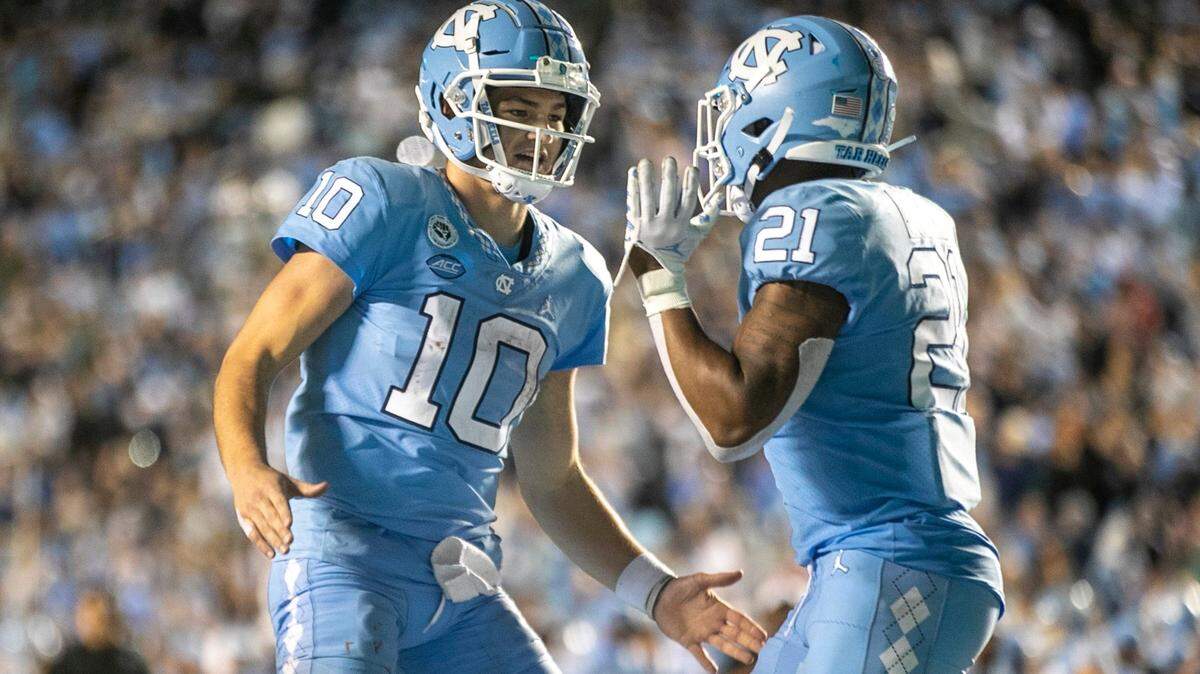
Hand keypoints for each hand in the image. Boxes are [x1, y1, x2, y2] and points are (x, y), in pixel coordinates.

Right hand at [228, 462, 326, 558]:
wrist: (244, 471)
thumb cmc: (272, 479)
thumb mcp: (288, 481)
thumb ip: (307, 488)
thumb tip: (327, 486)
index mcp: (272, 487)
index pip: (278, 502)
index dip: (283, 513)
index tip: (289, 525)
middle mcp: (259, 498)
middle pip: (270, 517)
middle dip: (279, 531)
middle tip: (289, 543)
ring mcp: (249, 508)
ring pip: (261, 527)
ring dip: (272, 540)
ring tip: (284, 551)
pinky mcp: (242, 517)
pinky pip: (252, 533)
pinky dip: (260, 544)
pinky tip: (271, 554)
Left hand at [616, 156, 721, 282]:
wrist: (656, 271)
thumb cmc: (679, 250)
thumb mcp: (696, 235)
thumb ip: (709, 217)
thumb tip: (720, 197)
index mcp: (682, 226)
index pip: (689, 200)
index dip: (691, 183)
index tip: (691, 168)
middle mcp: (666, 225)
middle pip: (669, 196)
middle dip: (669, 176)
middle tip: (669, 159)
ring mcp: (650, 226)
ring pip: (648, 197)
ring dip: (647, 178)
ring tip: (645, 162)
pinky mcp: (636, 227)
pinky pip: (634, 204)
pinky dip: (633, 188)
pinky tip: (632, 174)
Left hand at [653, 570, 766, 672]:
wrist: (659, 596)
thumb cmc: (680, 587)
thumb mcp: (700, 580)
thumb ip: (719, 579)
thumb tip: (741, 573)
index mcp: (718, 608)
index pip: (739, 619)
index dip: (751, 627)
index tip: (764, 636)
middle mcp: (713, 622)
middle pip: (735, 634)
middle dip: (749, 641)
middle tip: (762, 650)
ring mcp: (702, 632)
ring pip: (722, 644)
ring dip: (735, 651)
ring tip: (749, 659)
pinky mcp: (689, 640)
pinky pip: (699, 654)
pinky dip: (706, 663)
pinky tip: (714, 672)